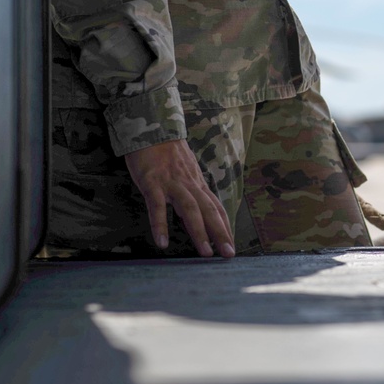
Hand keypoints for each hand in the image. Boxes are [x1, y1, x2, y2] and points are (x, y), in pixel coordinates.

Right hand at [124, 140, 234, 257]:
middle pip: (209, 211)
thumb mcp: (185, 171)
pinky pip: (157, 205)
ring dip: (199, 232)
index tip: (231, 245)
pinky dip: (160, 224)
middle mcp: (189, 185)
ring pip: (189, 209)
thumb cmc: (167, 153)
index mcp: (197, 184)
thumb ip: (191, 189)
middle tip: (229, 254)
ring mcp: (171, 183)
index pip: (216, 208)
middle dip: (220, 233)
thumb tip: (196, 209)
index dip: (225, 227)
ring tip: (206, 252)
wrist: (152, 128)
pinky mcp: (152, 182)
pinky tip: (162, 242)